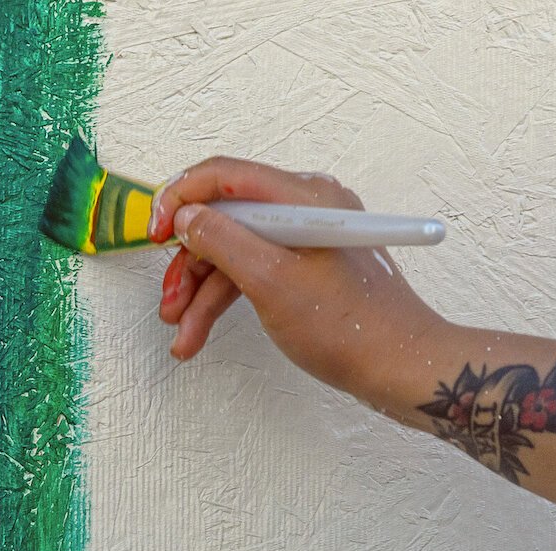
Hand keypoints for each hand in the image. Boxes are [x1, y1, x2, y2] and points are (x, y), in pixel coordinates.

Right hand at [150, 158, 446, 398]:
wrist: (400, 368)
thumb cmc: (351, 328)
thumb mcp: (272, 282)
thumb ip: (223, 241)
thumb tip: (187, 217)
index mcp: (303, 197)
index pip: (224, 177)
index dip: (180, 200)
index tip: (154, 233)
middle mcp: (305, 209)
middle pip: (225, 220)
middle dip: (189, 264)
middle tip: (168, 304)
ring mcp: (307, 240)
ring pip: (235, 253)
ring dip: (202, 293)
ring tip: (183, 336)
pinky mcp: (307, 270)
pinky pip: (254, 272)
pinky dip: (226, 300)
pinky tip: (202, 332)